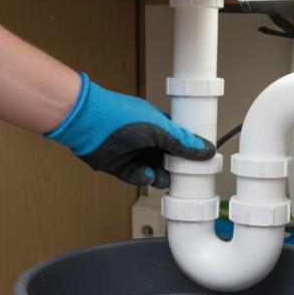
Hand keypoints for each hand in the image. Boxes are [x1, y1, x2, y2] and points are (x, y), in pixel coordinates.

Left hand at [45, 73, 214, 188]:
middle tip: (184, 177)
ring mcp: (133, 154)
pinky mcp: (119, 167)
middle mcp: (147, 140)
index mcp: (159, 126)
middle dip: (176, 170)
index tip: (200, 165)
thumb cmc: (120, 116)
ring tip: (162, 176)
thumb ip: (182, 142)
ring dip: (160, 176)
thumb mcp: (159, 128)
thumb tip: (206, 150)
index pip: (181, 143)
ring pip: (154, 172)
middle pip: (169, 161)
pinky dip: (142, 177)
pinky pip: (136, 177)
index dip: (190, 154)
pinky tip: (144, 173)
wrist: (87, 123)